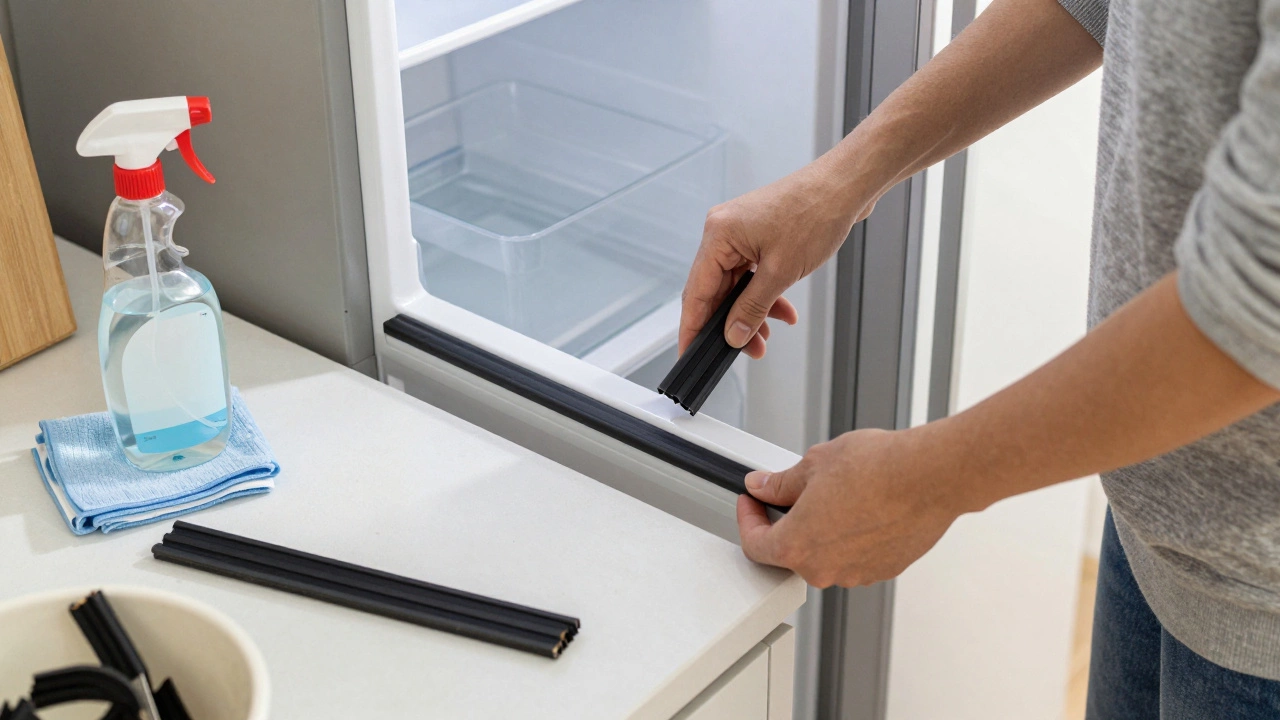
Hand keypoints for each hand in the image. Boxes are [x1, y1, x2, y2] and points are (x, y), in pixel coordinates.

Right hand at [679, 162, 875, 358]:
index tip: (690, 354)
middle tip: (745, 350)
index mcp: (719, 234)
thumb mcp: (781, 272)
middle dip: (730, 323)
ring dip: (751, 311)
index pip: (696, 292)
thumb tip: (733, 335)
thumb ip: (752, 308)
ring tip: (767, 336)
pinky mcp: (758, 235)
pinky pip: (751, 273)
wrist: (846, 185)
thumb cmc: (816, 213)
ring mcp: (740, 233)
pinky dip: (764, 294)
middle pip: (715, 290)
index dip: (692, 328)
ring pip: (735, 285)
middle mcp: (723, 231)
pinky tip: (782, 311)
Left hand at [736, 428, 966, 587]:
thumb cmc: (879, 469)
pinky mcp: (884, 570)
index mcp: (798, 545)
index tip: (753, 503)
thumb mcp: (814, 464)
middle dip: (788, 523)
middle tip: (794, 493)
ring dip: (823, 531)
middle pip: (791, 552)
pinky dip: (851, 538)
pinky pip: (855, 556)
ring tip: (837, 495)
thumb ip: (781, 484)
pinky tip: (862, 508)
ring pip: (826, 555)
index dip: (748, 520)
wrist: (930, 477)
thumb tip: (764, 487)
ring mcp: (856, 573)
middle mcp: (825, 569)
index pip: (755, 545)